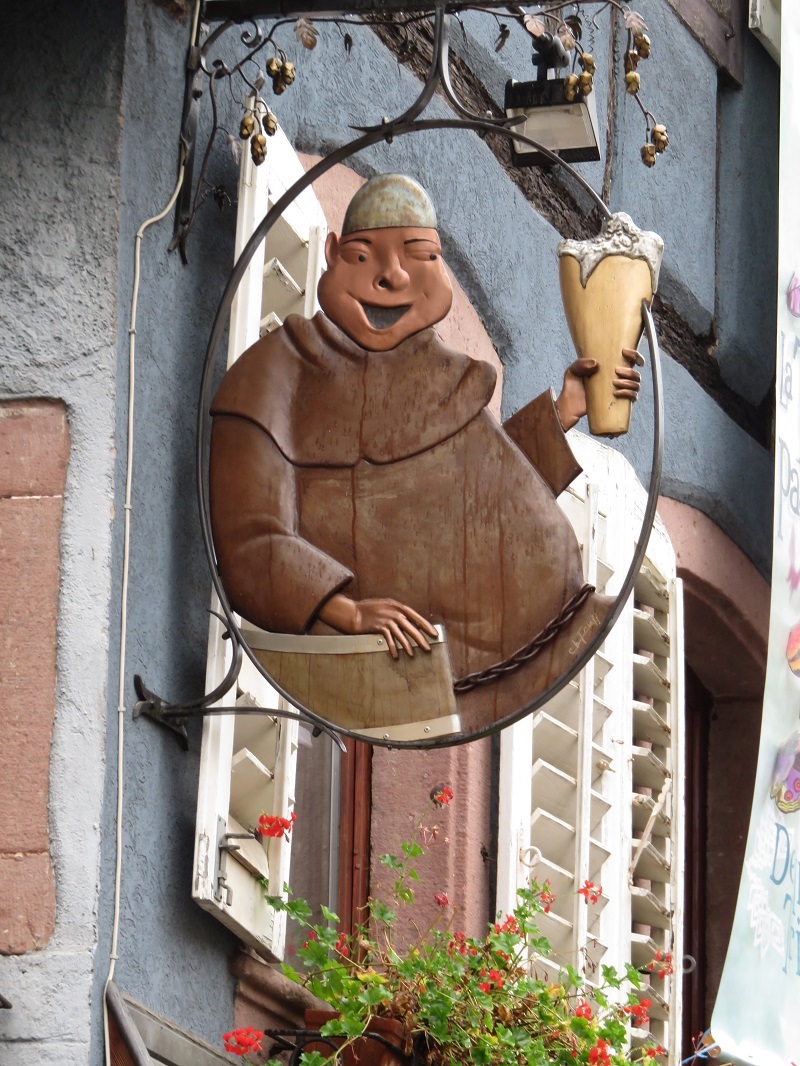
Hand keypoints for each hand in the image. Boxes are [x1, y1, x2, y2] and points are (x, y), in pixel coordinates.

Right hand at [318, 594, 438, 658]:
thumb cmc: (368, 610)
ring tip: (413, 654)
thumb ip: (396, 613)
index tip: (434, 633)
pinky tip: (397, 655)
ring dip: (408, 646)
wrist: (352, 613)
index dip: (426, 625)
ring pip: (402, 634)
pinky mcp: (379, 626)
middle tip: (428, 648)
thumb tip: (409, 623)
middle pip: (411, 626)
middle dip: (421, 638)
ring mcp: (386, 618)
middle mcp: (394, 611)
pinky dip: (393, 647)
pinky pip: (389, 639)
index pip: (415, 616)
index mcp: (396, 605)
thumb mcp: (384, 606)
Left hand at [554, 349, 643, 430]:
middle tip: (616, 371)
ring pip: (636, 384)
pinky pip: (633, 397)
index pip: (631, 359)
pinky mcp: (619, 402)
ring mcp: (620, 390)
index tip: (625, 352)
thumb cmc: (572, 387)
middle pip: (636, 373)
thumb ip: (581, 364)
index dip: (634, 355)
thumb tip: (596, 363)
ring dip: (629, 383)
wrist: (570, 406)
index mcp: (611, 368)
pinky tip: (616, 393)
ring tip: (614, 383)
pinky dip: (628, 394)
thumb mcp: (573, 371)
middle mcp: (619, 378)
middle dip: (630, 371)